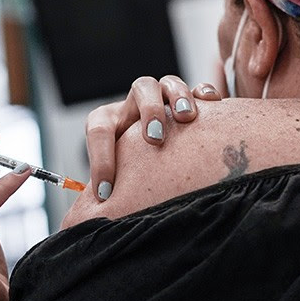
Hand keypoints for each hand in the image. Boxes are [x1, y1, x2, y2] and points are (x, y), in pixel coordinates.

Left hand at [85, 76, 221, 201]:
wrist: (151, 160)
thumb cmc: (127, 172)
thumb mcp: (114, 177)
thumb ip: (108, 188)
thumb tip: (89, 216)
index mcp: (109, 121)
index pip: (99, 130)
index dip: (100, 160)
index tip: (106, 191)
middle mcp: (136, 106)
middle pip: (140, 89)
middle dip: (149, 111)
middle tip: (155, 138)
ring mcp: (164, 101)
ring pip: (168, 84)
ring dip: (178, 97)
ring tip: (187, 117)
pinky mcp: (191, 104)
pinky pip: (199, 89)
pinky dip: (204, 93)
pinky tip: (210, 103)